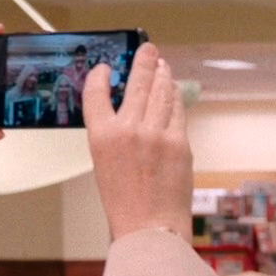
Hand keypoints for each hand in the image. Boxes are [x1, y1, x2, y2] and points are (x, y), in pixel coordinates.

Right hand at [84, 42, 193, 242]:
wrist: (150, 227)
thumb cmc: (124, 204)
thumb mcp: (104, 165)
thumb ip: (114, 137)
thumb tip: (132, 113)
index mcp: (101, 137)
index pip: (95, 93)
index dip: (100, 76)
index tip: (105, 68)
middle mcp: (128, 129)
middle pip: (137, 84)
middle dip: (143, 62)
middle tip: (147, 48)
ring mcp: (156, 134)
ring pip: (161, 93)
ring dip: (162, 74)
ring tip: (162, 64)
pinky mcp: (179, 142)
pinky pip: (177, 111)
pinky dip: (175, 97)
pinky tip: (174, 89)